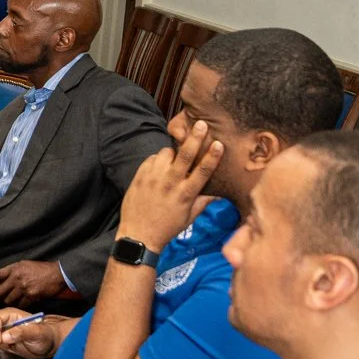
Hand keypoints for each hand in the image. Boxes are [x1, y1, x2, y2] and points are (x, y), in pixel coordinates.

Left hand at [0, 259, 67, 304]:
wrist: (57, 273)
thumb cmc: (41, 269)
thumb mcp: (24, 265)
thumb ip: (12, 271)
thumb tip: (2, 278)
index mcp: (14, 268)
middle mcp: (16, 278)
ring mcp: (23, 287)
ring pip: (8, 300)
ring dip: (8, 302)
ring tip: (10, 301)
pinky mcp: (31, 296)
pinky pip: (19, 304)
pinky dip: (19, 305)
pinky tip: (21, 303)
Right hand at [0, 306, 70, 358]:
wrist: (50, 345)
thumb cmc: (46, 334)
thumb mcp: (36, 332)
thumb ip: (21, 332)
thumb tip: (5, 336)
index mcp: (11, 315)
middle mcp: (6, 325)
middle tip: (5, 347)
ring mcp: (5, 336)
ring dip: (0, 348)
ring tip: (13, 350)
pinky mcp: (6, 346)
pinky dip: (3, 353)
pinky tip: (13, 353)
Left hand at [119, 120, 224, 251]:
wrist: (138, 234)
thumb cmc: (167, 227)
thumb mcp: (189, 217)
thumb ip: (203, 202)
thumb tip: (219, 193)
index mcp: (186, 193)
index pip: (203, 171)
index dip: (212, 156)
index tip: (219, 143)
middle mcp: (170, 183)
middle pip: (185, 155)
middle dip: (194, 138)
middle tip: (201, 124)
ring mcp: (153, 178)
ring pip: (166, 154)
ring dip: (172, 153)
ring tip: (174, 160)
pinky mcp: (139, 176)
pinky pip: (151, 159)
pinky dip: (157, 160)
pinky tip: (159, 168)